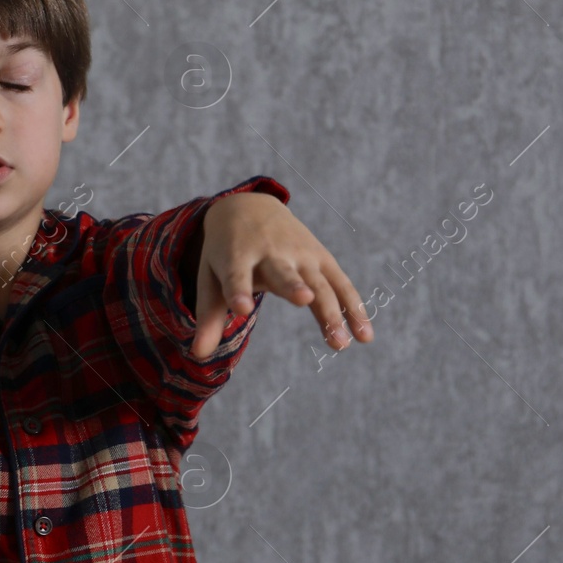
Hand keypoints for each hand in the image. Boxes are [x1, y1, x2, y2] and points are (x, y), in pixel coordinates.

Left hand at [188, 193, 373, 358]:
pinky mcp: (321, 257)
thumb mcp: (210, 278)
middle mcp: (271, 252)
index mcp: (236, 255)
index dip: (238, 291)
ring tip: (340, 344)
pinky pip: (341, 285)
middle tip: (304, 300)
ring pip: (319, 284)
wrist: (250, 206)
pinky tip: (365, 335)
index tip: (241, 308)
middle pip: (283, 273)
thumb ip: (208, 317)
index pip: (236, 276)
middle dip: (293, 286)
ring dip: (332, 312)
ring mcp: (300, 253)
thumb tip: (197, 356)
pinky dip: (354, 308)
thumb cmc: (225, 252)